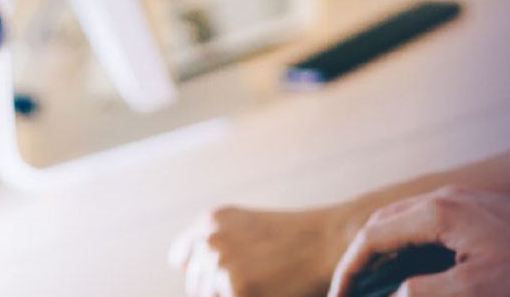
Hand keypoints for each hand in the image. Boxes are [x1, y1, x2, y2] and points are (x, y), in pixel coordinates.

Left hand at [169, 203, 348, 296]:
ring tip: (264, 284)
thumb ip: (213, 241)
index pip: (181, 259)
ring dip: (230, 296)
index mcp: (210, 220)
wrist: (328, 242)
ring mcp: (220, 266)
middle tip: (258, 279)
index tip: (224, 276)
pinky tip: (266, 291)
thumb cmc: (291, 239)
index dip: (198, 272)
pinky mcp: (235, 290)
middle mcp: (209, 240)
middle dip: (219, 290)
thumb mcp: (245, 227)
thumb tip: (181, 264)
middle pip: (196, 287)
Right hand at [327, 185, 509, 296]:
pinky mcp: (470, 211)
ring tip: (368, 285)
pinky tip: (406, 271)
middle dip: (361, 258)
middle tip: (346, 292)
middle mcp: (440, 199)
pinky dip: (404, 247)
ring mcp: (456, 202)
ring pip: (402, 221)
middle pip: (383, 223)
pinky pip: (423, 224)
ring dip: (381, 252)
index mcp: (436, 213)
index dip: (351, 267)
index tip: (338, 296)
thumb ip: (425, 293)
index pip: (375, 234)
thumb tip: (393, 296)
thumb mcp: (475, 292)